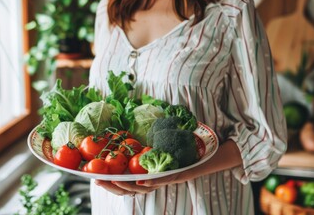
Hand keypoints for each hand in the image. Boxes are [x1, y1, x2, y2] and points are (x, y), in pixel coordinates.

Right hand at [95, 140, 242, 195]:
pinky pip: (165, 180)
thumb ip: (150, 137)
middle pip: (132, 189)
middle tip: (97, 181)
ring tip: (113, 182)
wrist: (218, 150)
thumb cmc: (190, 145)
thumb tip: (130, 124)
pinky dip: (151, 182)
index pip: (128, 182)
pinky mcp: (182, 174)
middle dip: (114, 187)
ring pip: (145, 188)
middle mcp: (159, 178)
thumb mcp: (165, 140)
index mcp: (153, 172)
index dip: (112, 182)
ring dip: (128, 187)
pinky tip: (140, 182)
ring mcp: (170, 178)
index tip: (95, 178)